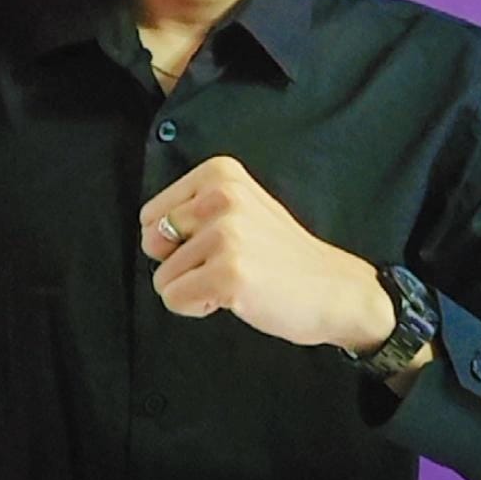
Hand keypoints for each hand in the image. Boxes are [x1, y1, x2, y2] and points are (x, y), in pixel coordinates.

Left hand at [139, 155, 394, 352]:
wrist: (333, 288)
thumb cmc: (280, 255)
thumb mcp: (239, 207)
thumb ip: (190, 211)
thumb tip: (147, 237)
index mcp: (220, 172)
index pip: (151, 215)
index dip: (177, 241)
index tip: (220, 243)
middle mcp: (221, 195)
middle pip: (152, 244)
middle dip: (182, 264)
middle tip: (228, 263)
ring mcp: (226, 234)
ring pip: (163, 278)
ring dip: (195, 288)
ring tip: (238, 279)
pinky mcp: (229, 273)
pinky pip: (175, 300)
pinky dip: (198, 307)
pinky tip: (235, 297)